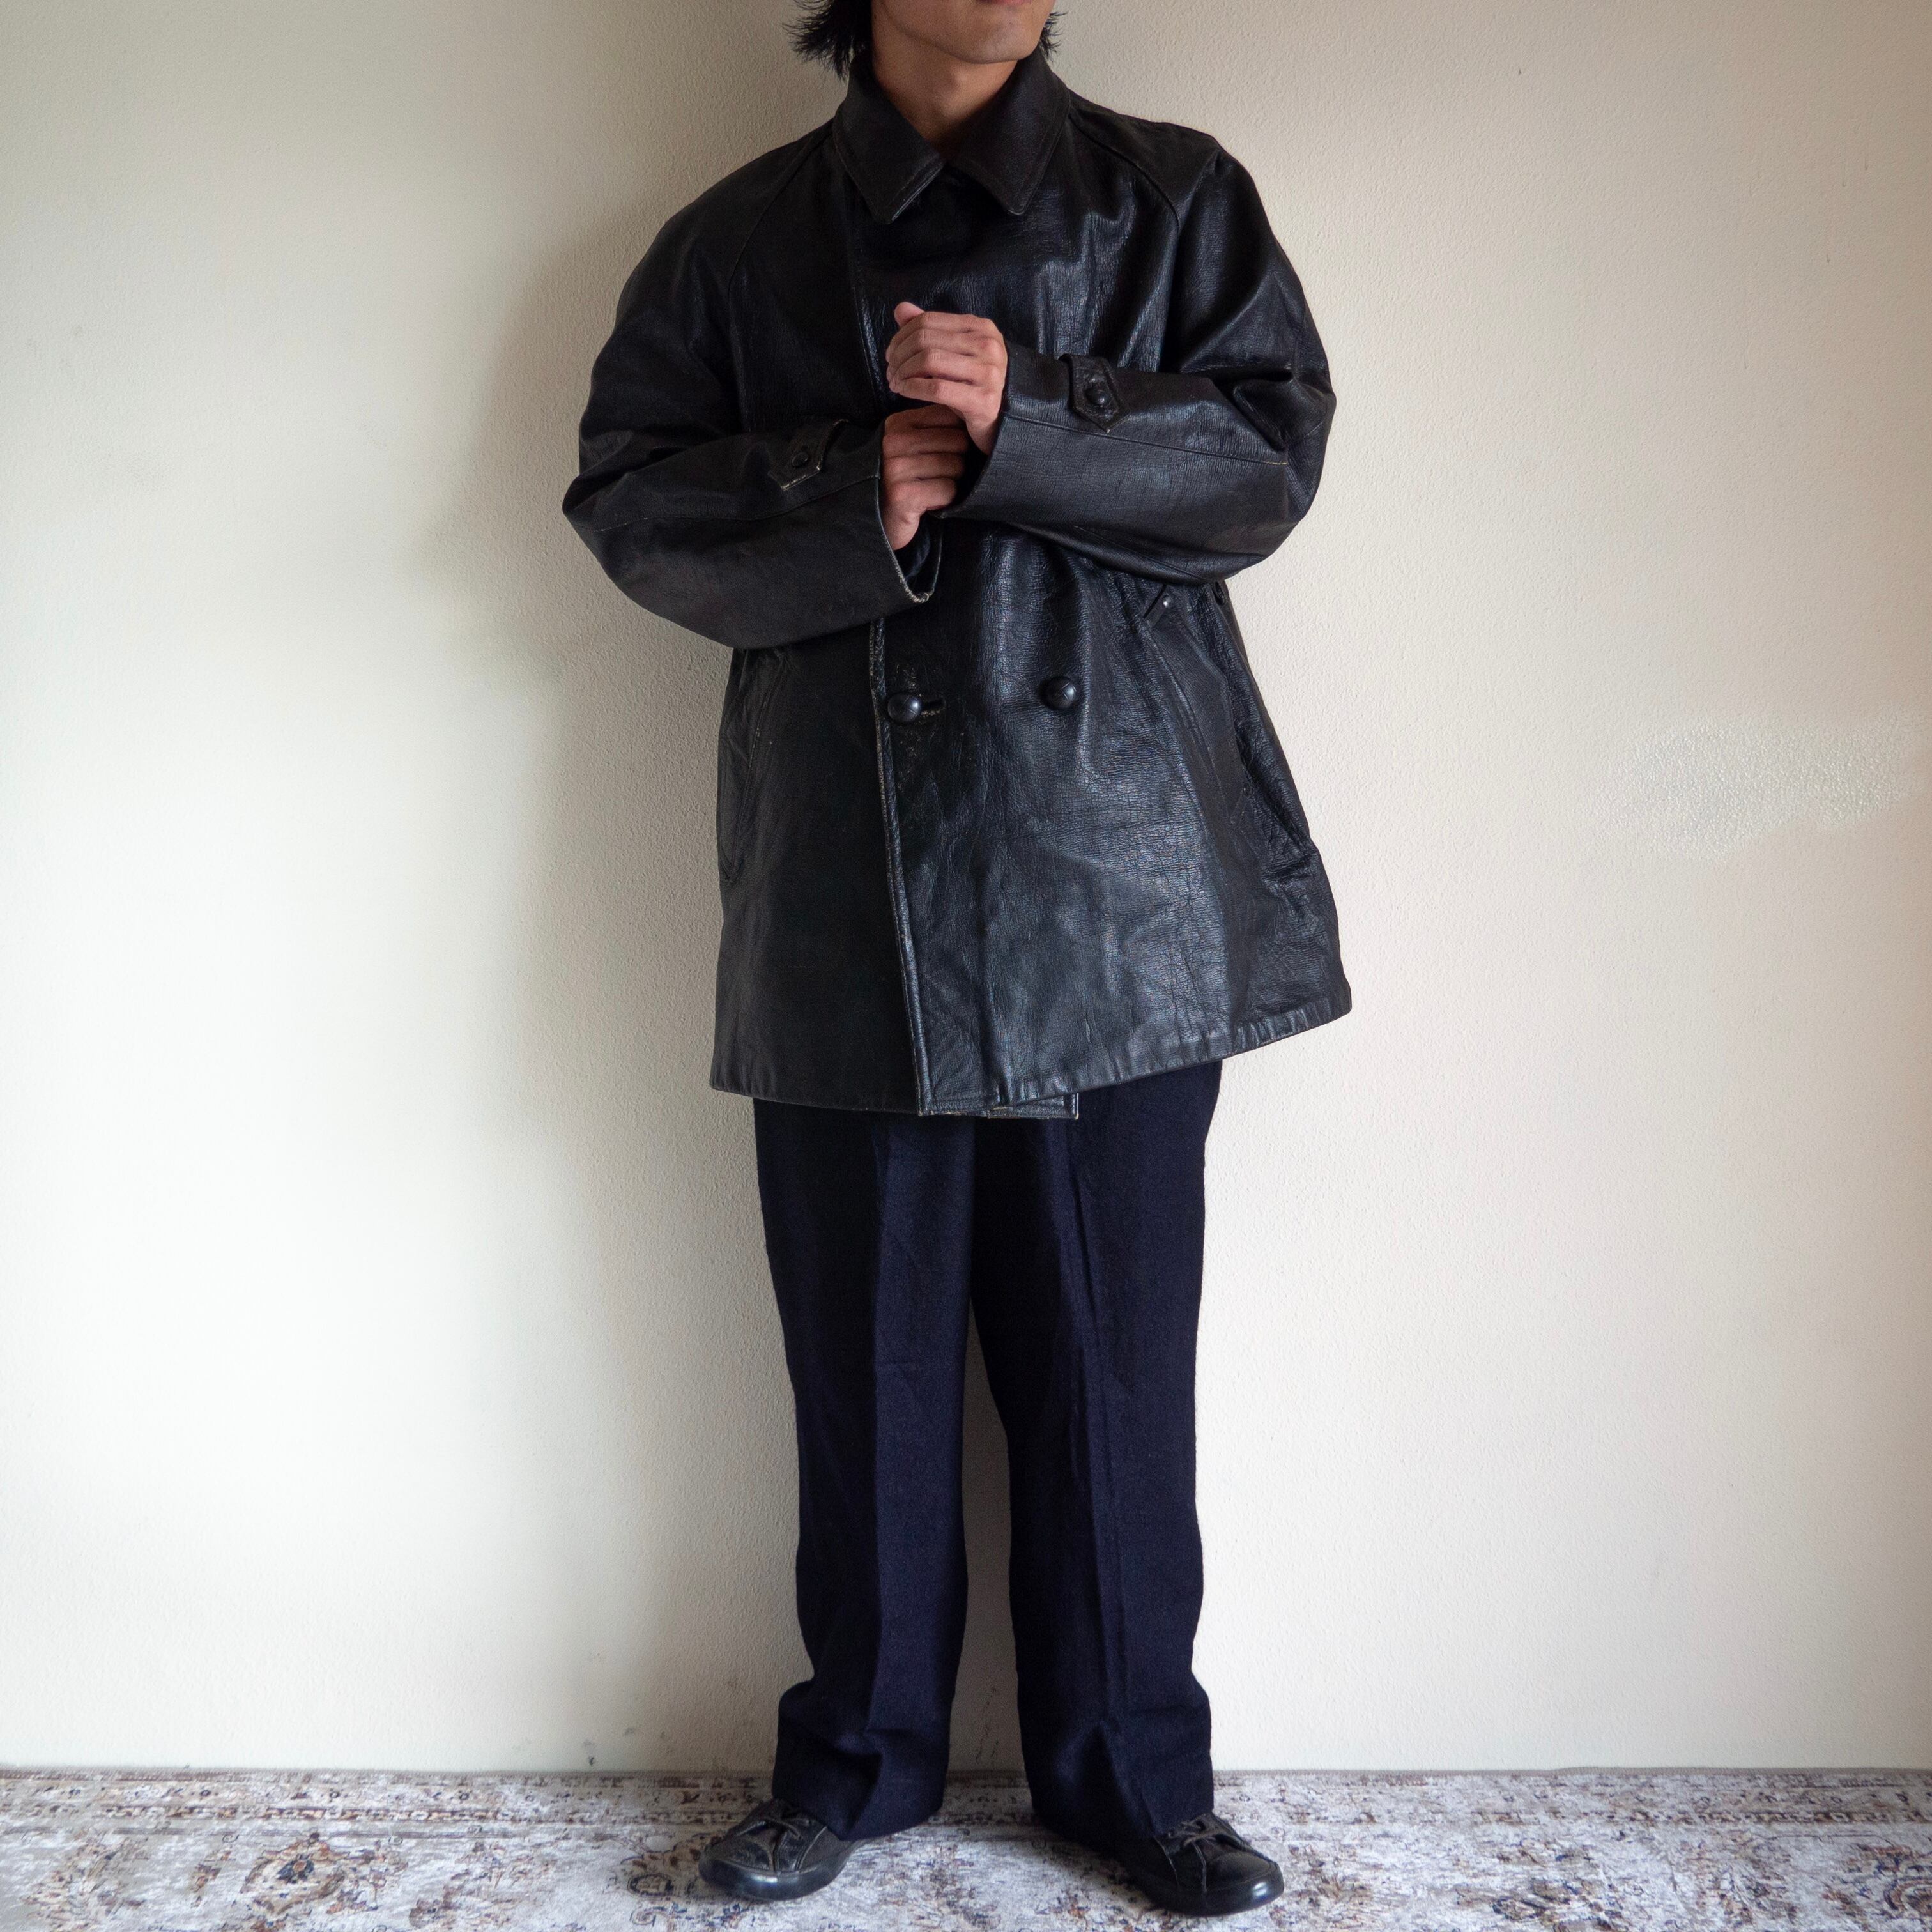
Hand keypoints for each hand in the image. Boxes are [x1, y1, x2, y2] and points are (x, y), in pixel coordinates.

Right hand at [880, 403, 970, 549]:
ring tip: (931, 488)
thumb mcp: (913, 446)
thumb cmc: (906, 480)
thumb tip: (968, 415)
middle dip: (956, 462)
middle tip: (937, 476)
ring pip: (955, 466)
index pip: (949, 416)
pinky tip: (929, 502)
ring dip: (951, 482)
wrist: (880, 518)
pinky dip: (945, 500)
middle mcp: (893, 442)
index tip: (942, 452)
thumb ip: (934, 427)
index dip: (956, 437)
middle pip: (957, 441)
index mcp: (897, 424)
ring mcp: (895, 468)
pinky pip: (948, 489)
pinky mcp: (903, 494)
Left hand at [885, 303, 1007, 453]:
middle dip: (900, 356)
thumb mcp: (952, 353)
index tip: (891, 355)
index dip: (901, 336)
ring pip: (929, 360)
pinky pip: (937, 389)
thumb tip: (901, 309)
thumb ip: (929, 330)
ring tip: (896, 383)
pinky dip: (912, 388)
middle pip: (925, 340)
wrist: (1000, 419)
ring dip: (903, 372)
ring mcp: (989, 373)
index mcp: (981, 327)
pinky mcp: (984, 400)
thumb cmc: (972, 384)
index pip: (928, 321)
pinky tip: (904, 391)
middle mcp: (988, 346)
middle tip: (891, 372)